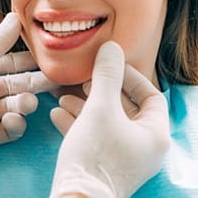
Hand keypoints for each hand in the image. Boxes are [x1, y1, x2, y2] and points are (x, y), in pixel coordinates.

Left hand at [0, 13, 55, 171]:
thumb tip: (16, 16)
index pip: (11, 63)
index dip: (29, 61)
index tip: (48, 57)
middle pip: (18, 84)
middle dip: (35, 82)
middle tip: (55, 80)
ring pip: (17, 105)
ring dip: (25, 103)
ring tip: (27, 103)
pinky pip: (11, 129)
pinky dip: (15, 124)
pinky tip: (11, 120)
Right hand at [50, 41, 169, 197]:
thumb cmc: (95, 153)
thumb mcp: (100, 107)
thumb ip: (107, 75)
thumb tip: (111, 47)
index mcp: (153, 134)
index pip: (151, 96)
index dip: (131, 77)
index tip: (110, 67)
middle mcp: (142, 146)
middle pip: (125, 107)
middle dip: (101, 90)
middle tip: (85, 81)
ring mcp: (122, 156)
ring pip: (105, 121)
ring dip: (84, 105)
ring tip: (64, 96)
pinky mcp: (103, 163)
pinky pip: (94, 135)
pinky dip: (78, 122)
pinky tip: (57, 113)